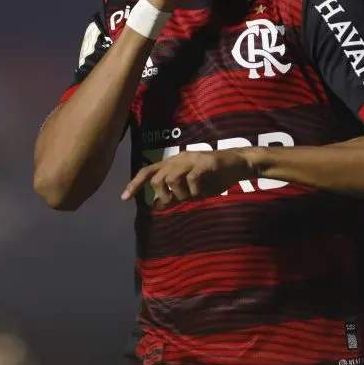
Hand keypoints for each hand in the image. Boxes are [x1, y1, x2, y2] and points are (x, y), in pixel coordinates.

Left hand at [121, 149, 254, 209]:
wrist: (238, 165)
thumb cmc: (214, 177)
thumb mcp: (192, 190)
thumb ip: (175, 196)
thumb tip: (156, 206)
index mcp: (173, 163)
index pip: (147, 171)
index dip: (135, 184)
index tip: (124, 198)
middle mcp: (179, 158)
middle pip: (156, 178)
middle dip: (162, 195)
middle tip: (175, 202)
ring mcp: (192, 159)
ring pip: (171, 178)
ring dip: (178, 194)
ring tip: (191, 198)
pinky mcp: (206, 162)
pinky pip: (192, 178)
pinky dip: (194, 190)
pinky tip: (202, 193)